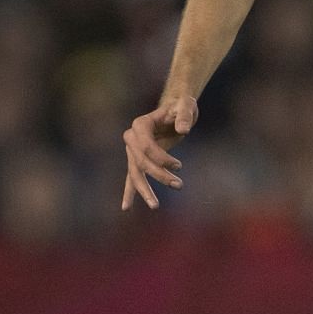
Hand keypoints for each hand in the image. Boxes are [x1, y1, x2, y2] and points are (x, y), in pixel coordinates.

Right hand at [121, 95, 195, 210]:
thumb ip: (185, 115)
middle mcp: (132, 138)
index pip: (146, 147)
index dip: (162, 159)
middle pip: (141, 162)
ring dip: (145, 191)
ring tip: (155, 206)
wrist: (175, 110)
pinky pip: (131, 178)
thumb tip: (183, 130)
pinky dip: (129, 193)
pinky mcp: (137, 160)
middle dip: (158, 176)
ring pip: (134, 174)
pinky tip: (126, 207)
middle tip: (179, 185)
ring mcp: (132, 150)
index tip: (179, 166)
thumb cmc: (181, 107)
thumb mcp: (186, 106)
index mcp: (140, 125)